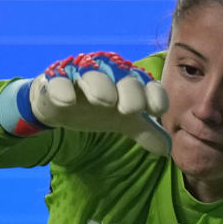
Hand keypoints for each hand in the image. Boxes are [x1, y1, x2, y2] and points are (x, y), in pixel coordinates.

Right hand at [0, 52, 170, 156]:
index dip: (154, 95)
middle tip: (131, 109)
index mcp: (126, 81)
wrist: (59, 103)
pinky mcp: (54, 80)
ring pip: (91, 74)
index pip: (146, 84)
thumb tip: (168, 150)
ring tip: (104, 100)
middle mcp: (106, 73)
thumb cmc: (97, 107)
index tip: (158, 109)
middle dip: (129, 91)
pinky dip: (62, 88)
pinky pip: (58, 80)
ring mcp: (79, 74)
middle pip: (121, 77)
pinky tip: (67, 100)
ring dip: (99, 85)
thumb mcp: (123, 121)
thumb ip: (146, 132)